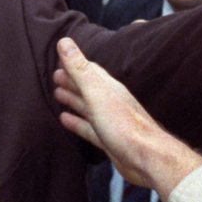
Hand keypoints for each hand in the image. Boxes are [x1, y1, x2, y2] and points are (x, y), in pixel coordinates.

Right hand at [53, 37, 201, 198]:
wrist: (146, 159)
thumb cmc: (124, 125)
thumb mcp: (97, 93)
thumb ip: (80, 69)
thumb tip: (64, 42)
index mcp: (109, 88)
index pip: (89, 70)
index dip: (74, 63)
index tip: (59, 57)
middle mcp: (110, 102)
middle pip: (88, 87)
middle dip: (71, 80)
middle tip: (55, 76)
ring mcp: (109, 121)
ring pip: (87, 107)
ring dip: (73, 99)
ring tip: (57, 94)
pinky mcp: (108, 139)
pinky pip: (88, 128)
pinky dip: (76, 122)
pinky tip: (65, 120)